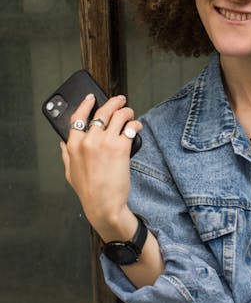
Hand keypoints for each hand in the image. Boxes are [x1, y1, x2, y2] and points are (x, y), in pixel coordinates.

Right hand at [60, 93, 142, 235]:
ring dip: (127, 112)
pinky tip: (136, 127)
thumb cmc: (88, 192)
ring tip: (130, 114)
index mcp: (73, 145)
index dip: (86, 103)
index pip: (78, 117)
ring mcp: (105, 142)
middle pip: (102, 112)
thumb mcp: (69, 172)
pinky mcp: (121, 148)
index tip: (91, 97)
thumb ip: (66, 154)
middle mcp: (88, 141)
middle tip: (120, 100)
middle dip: (113, 102)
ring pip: (118, 116)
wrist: (104, 205)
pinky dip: (135, 125)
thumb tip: (63, 143)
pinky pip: (130, 128)